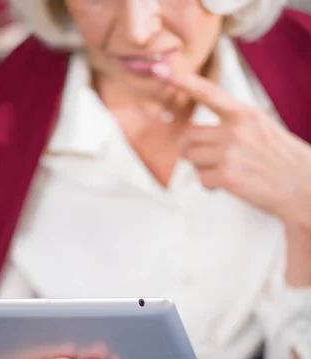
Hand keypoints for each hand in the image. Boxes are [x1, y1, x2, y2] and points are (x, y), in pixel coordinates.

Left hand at [152, 64, 310, 227]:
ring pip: (192, 158)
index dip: (184, 81)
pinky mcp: (227, 177)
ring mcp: (230, 153)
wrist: (301, 184)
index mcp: (245, 114)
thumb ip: (234, 123)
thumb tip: (205, 133)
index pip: (209, 93)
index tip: (163, 70)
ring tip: (222, 170)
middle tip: (205, 157)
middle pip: (188, 135)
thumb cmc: (281, 159)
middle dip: (191, 148)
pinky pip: (202, 179)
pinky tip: (228, 184)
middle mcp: (235, 130)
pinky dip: (210, 185)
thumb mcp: (262, 127)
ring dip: (201, 167)